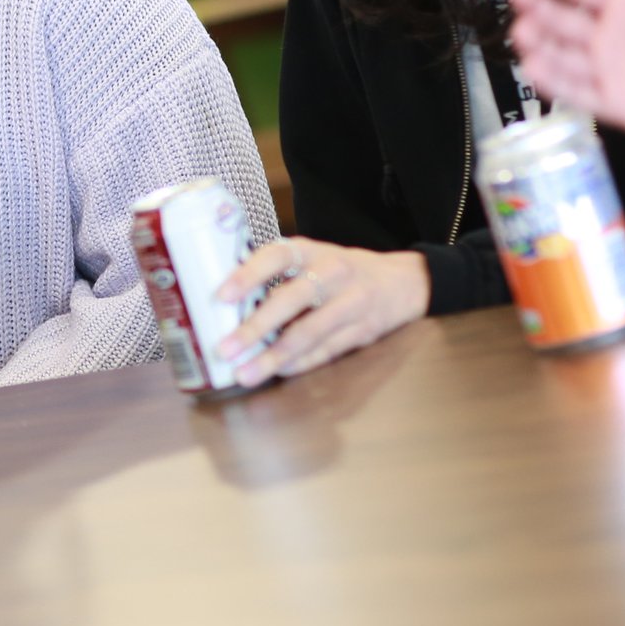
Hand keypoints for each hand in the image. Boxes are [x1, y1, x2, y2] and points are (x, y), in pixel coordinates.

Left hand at [210, 237, 430, 386]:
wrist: (403, 281)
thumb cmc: (340, 270)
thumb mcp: (312, 258)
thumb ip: (277, 276)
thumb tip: (226, 305)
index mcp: (311, 252)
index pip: (276, 256)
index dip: (248, 275)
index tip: (222, 296)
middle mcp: (332, 273)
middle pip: (291, 300)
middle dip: (255, 327)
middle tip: (225, 348)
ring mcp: (351, 303)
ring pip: (309, 333)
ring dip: (273, 356)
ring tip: (245, 373)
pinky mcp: (363, 331)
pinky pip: (326, 351)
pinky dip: (299, 364)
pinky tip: (277, 373)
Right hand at [506, 0, 624, 145]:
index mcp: (624, 4)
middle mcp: (606, 34)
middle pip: (560, 15)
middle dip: (536, 2)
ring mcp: (604, 67)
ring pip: (560, 52)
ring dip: (538, 41)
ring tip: (523, 31)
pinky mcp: (608, 100)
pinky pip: (573, 90)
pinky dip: (552, 81)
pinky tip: (534, 66)